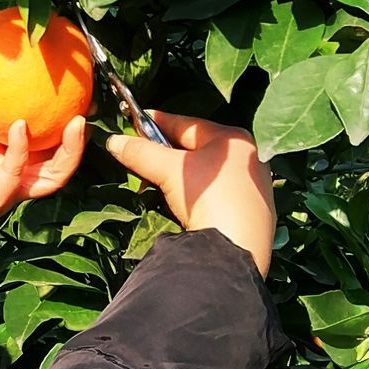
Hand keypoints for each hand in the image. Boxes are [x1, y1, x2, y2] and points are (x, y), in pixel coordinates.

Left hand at [0, 66, 87, 280]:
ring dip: (68, 150)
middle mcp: (4, 168)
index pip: (29, 131)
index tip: (58, 84)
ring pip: (50, 172)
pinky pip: (15, 174)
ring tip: (76, 121)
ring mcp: (2, 185)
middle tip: (85, 104)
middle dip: (74, 135)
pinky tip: (21, 128)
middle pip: (53, 154)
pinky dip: (21, 151)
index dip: (47, 113)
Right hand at [104, 111, 275, 275]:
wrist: (236, 248)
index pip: (188, 124)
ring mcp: (253, 189)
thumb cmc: (209, 198)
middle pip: (196, 150)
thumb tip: (115, 141)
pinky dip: (194, 197)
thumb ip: (141, 152)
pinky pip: (215, 197)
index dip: (158, 122)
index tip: (136, 120)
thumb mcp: (169, 170)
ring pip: (205, 176)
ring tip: (155, 184)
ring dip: (178, 178)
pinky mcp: (250, 215)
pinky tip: (180, 205)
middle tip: (140, 156)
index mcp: (234, 140)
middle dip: (165, 153)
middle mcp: (248, 160)